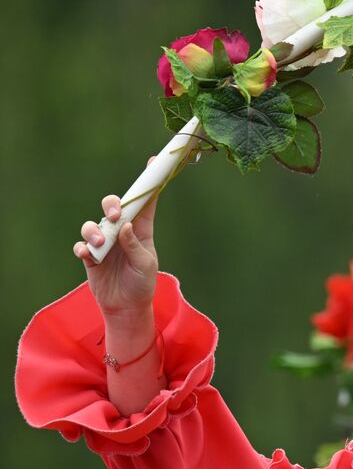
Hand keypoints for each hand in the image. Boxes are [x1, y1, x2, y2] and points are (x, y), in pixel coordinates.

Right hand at [75, 163, 158, 319]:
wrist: (126, 306)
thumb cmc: (142, 283)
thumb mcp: (145, 264)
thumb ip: (135, 245)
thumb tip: (124, 226)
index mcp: (141, 230)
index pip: (146, 202)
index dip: (149, 183)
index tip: (154, 162)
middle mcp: (121, 232)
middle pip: (113, 206)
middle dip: (111, 205)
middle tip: (113, 216)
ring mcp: (104, 243)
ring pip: (92, 225)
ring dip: (94, 231)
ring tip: (100, 244)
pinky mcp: (90, 256)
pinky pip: (81, 245)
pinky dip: (83, 247)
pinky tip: (88, 253)